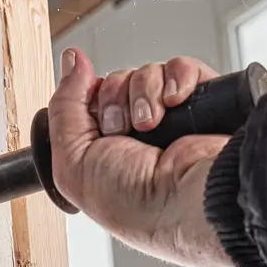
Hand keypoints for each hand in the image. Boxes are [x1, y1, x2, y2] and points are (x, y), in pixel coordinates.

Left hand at [47, 48, 233, 266]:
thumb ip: (63, 109)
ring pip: (146, 73)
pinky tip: (175, 102)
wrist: (189, 200)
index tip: (97, 121)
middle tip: (124, 130)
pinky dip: (176, 78)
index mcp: (110, 153)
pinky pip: (182, 68)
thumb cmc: (136, 204)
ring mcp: (173, 120)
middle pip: (116, 83)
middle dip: (115, 99)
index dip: (89, 102)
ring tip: (152, 123)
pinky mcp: (203, 104)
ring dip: (144, 92)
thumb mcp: (73, 164)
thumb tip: (72, 62)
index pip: (91, 102)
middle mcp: (140, 137)